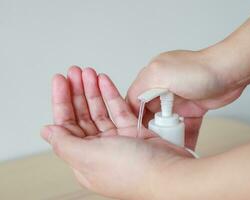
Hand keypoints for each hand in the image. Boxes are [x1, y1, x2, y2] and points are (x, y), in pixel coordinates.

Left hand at [41, 66, 192, 199]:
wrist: (171, 173)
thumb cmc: (135, 173)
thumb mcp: (91, 157)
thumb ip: (65, 143)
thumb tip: (47, 131)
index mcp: (84, 160)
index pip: (66, 126)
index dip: (62, 102)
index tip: (61, 81)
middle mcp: (99, 150)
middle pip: (82, 116)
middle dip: (77, 92)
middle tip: (74, 72)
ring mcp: (117, 140)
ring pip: (100, 111)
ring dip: (93, 90)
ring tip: (89, 73)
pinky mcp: (133, 132)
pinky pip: (118, 110)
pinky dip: (111, 94)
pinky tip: (105, 81)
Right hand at [127, 47, 244, 149]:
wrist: (231, 72)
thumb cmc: (199, 70)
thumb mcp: (161, 73)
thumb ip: (143, 85)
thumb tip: (131, 100)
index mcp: (152, 77)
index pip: (135, 99)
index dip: (134, 115)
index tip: (136, 131)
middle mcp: (164, 87)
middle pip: (150, 112)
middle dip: (150, 127)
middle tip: (153, 141)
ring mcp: (179, 98)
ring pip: (167, 121)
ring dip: (167, 133)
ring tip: (167, 146)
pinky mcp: (193, 107)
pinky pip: (184, 124)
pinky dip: (184, 134)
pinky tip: (183, 145)